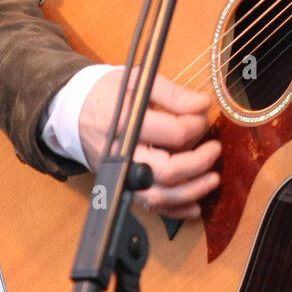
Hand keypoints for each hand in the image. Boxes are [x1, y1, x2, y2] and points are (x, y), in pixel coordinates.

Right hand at [78, 67, 220, 218]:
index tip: (203, 114)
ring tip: (213, 179)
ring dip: (191, 191)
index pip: (173, 133)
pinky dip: (174, 210)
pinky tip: (195, 206)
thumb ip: (172, 93)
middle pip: (166, 170)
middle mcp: (123, 154)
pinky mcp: (123, 185)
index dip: (196, 124)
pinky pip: (149, 206)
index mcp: (127, 124)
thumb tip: (202, 104)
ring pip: (158, 195)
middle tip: (215, 149)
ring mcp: (122, 173)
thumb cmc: (109, 94)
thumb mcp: (139, 81)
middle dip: (198, 162)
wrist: (76, 112)